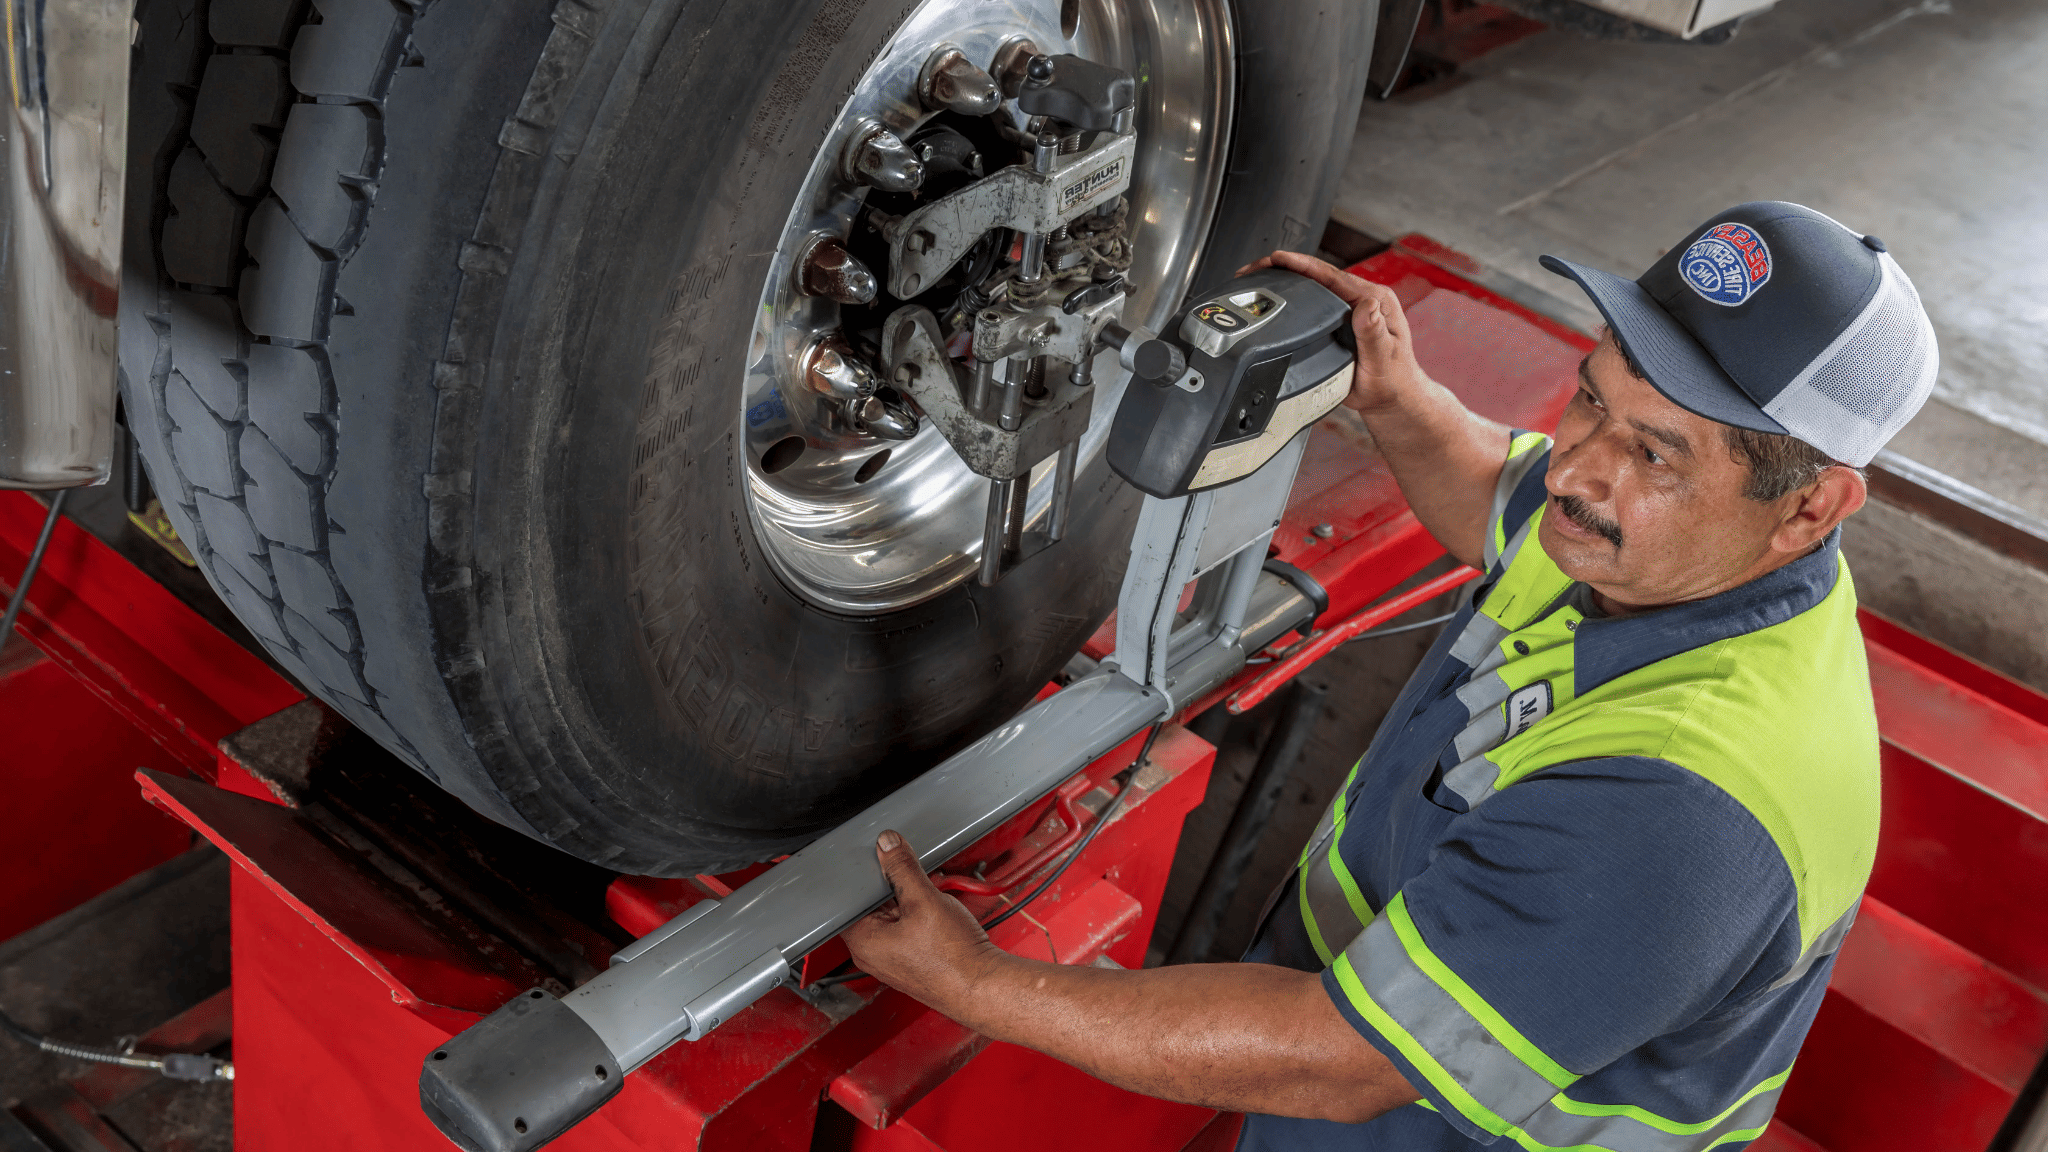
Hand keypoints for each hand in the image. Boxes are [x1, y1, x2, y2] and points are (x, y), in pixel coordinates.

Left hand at [840, 831, 1007, 1012]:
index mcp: (862, 941)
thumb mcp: (925, 900)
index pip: (849, 897)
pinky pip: (905, 929)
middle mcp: (870, 954)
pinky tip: (935, 915)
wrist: (981, 984)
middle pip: (870, 905)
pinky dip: (917, 916)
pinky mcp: (908, 960)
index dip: (865, 874)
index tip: (880, 859)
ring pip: (890, 915)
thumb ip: (902, 868)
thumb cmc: (952, 957)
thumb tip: (887, 845)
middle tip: (912, 880)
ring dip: (908, 900)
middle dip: (891, 886)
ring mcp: (890, 959)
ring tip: (929, 902)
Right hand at [1239, 250, 1428, 413]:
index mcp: (1375, 300)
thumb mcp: (1382, 358)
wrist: (1391, 397)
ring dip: (1286, 280)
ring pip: (1315, 286)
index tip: (1277, 259)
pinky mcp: (1342, 319)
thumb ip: (1373, 332)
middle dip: (1285, 268)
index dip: (1302, 265)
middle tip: (1255, 269)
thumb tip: (1367, 306)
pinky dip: (1293, 295)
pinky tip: (1276, 297)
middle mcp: (1364, 299)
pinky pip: (1315, 300)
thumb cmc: (1391, 381)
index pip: (1333, 275)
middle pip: (1319, 275)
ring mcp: (1352, 308)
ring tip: (1257, 278)